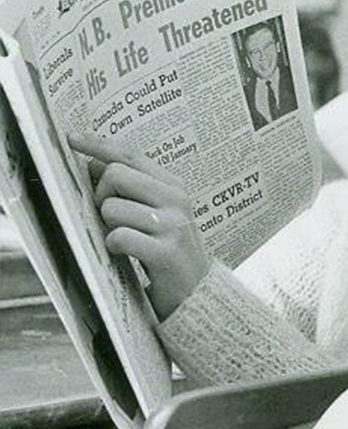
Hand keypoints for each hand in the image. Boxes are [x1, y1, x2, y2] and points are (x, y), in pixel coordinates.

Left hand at [69, 133, 209, 319]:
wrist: (196, 291)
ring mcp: (173, 225)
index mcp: (173, 186)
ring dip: (107, 226)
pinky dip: (113, 246)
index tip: (71, 138)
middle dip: (100, 194)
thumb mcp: (156, 213)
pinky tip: (125, 254)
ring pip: (112, 208)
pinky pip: (119, 237)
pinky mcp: (165, 252)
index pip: (130, 155)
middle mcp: (176, 199)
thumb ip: (131, 188)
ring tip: (124, 239)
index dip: (98, 145)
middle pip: (115, 174)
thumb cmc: (167, 249)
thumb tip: (94, 164)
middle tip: (108, 216)